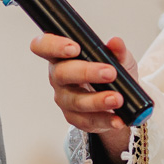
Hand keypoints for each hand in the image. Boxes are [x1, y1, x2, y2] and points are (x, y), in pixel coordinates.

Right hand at [30, 33, 138, 163]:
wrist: (120, 100)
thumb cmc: (111, 73)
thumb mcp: (119, 59)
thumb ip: (118, 50)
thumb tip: (116, 42)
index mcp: (62, 56)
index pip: (44, 46)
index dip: (53, 46)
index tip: (75, 48)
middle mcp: (58, 77)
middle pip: (61, 74)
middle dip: (86, 72)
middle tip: (110, 73)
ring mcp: (64, 99)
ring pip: (75, 101)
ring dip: (98, 100)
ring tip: (117, 99)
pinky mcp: (74, 118)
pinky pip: (87, 121)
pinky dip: (105, 120)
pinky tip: (117, 119)